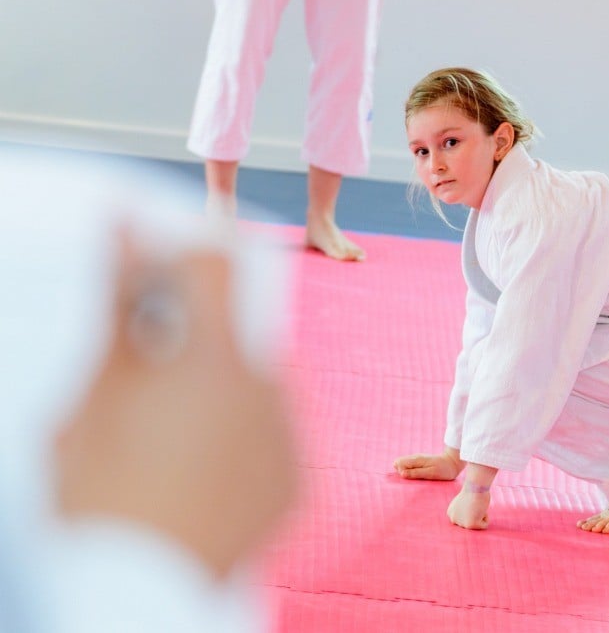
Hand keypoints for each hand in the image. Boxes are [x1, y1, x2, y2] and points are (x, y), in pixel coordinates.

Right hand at [55, 228, 296, 579]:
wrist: (144, 600)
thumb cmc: (103, 497)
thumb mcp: (94, 397)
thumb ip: (119, 307)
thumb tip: (125, 231)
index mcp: (216, 360)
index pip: (214, 265)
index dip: (180, 250)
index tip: (153, 255)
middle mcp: (269, 390)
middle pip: (236, 332)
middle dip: (195, 338)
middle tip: (152, 376)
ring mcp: (288, 438)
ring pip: (256, 385)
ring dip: (221, 391)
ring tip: (173, 437)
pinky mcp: (295, 480)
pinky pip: (272, 435)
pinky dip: (242, 438)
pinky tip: (201, 470)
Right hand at [393, 447, 462, 480]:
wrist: (453, 463)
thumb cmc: (443, 470)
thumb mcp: (430, 473)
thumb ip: (416, 473)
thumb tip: (402, 474)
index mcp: (416, 459)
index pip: (398, 463)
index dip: (400, 472)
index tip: (409, 478)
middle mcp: (415, 458)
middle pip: (399, 463)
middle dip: (401, 472)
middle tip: (413, 478)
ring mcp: (417, 460)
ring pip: (404, 465)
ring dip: (406, 473)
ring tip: (416, 478)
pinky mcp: (419, 463)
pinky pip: (410, 467)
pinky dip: (410, 472)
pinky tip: (418, 476)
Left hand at [446, 486, 489, 529]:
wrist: (475, 486)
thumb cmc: (473, 489)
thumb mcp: (463, 502)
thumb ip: (463, 510)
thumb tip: (469, 515)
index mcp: (450, 513)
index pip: (465, 518)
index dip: (471, 510)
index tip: (469, 502)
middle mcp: (453, 519)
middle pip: (471, 523)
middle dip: (475, 514)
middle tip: (473, 504)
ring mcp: (461, 523)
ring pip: (478, 524)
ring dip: (480, 515)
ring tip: (477, 505)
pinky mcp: (470, 525)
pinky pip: (484, 525)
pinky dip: (486, 516)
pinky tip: (480, 508)